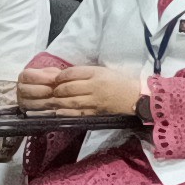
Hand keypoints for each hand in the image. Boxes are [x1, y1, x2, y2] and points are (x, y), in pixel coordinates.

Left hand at [20, 61, 146, 115]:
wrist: (134, 96)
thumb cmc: (117, 81)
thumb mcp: (101, 71)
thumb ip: (83, 73)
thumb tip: (63, 76)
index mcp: (96, 73)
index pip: (72, 73)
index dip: (60, 76)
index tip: (55, 78)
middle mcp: (95, 87)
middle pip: (69, 88)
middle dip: (57, 90)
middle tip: (50, 91)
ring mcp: (95, 101)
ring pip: (71, 102)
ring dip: (58, 102)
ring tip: (52, 100)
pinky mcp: (96, 112)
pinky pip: (78, 113)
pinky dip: (66, 113)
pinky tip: (58, 112)